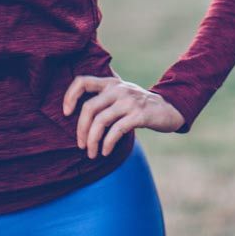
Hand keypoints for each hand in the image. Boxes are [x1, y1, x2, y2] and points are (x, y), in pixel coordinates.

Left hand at [62, 75, 185, 157]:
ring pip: (101, 121)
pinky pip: (116, 130)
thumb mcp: (121, 94)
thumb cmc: (139, 105)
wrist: (169, 108)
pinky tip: (106, 152)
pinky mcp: (139, 115)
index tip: (65, 113)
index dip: (70, 96)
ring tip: (91, 153)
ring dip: (92, 140)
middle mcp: (117, 89)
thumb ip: (104, 96)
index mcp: (110, 83)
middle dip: (81, 129)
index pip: (83, 82)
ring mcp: (128, 101)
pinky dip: (108, 143)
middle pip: (89, 108)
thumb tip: (79, 113)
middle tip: (80, 145)